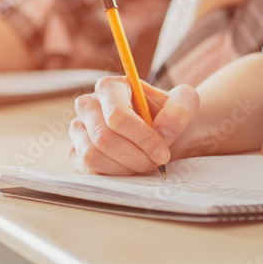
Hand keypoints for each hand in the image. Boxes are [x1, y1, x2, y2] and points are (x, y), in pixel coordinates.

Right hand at [68, 76, 198, 174]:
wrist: (164, 134)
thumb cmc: (170, 116)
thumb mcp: (186, 104)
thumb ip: (180, 110)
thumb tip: (162, 131)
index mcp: (111, 87)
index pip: (117, 116)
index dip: (141, 138)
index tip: (163, 153)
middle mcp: (88, 105)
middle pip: (103, 138)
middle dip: (135, 157)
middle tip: (156, 162)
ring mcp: (79, 129)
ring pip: (92, 156)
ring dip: (124, 168)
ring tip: (144, 164)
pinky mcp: (76, 152)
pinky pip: (88, 170)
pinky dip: (113, 176)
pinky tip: (130, 169)